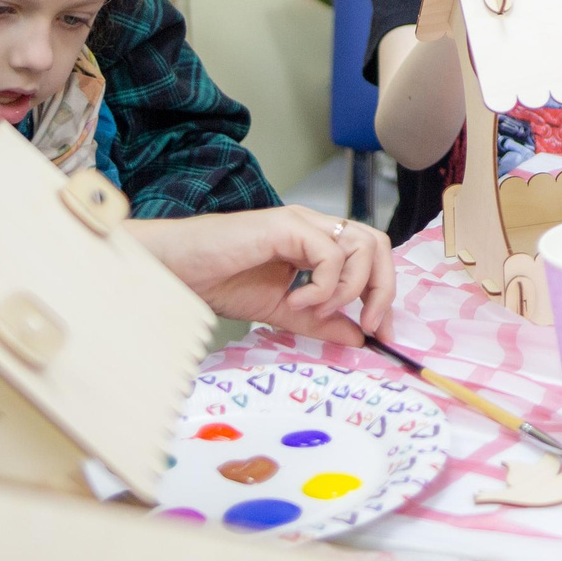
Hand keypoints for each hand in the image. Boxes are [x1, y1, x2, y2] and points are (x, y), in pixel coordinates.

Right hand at [130, 209, 392, 346]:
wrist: (178, 269)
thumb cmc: (220, 281)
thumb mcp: (281, 311)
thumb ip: (320, 322)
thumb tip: (358, 338)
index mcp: (316, 243)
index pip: (370, 257)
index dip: (382, 293)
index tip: (377, 333)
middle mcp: (315, 227)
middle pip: (378, 245)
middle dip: (381, 289)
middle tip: (365, 325)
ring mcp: (302, 222)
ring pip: (362, 245)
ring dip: (349, 288)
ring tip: (316, 311)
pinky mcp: (287, 225)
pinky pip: (329, 254)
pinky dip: (323, 286)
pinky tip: (295, 301)